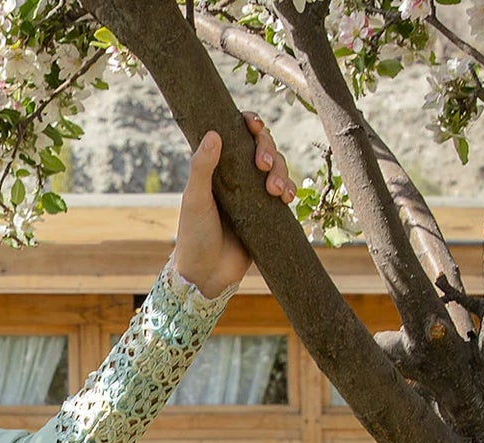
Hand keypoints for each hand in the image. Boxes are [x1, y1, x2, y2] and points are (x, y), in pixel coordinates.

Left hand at [173, 111, 295, 298]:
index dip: (250, 125)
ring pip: (277, 168)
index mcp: (218, 168)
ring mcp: (253, 195)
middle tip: (263, 166)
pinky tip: (287, 198)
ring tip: (275, 191)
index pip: (238, 136)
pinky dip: (289, 190)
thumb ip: (201, 168)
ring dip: (281, 171)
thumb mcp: (194, 200)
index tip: (254, 125)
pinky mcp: (266, 213)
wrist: (206, 276)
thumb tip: (213, 133)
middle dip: (268, 150)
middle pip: (262, 148)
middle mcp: (237, 177)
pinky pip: (284, 193)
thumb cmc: (193, 237)